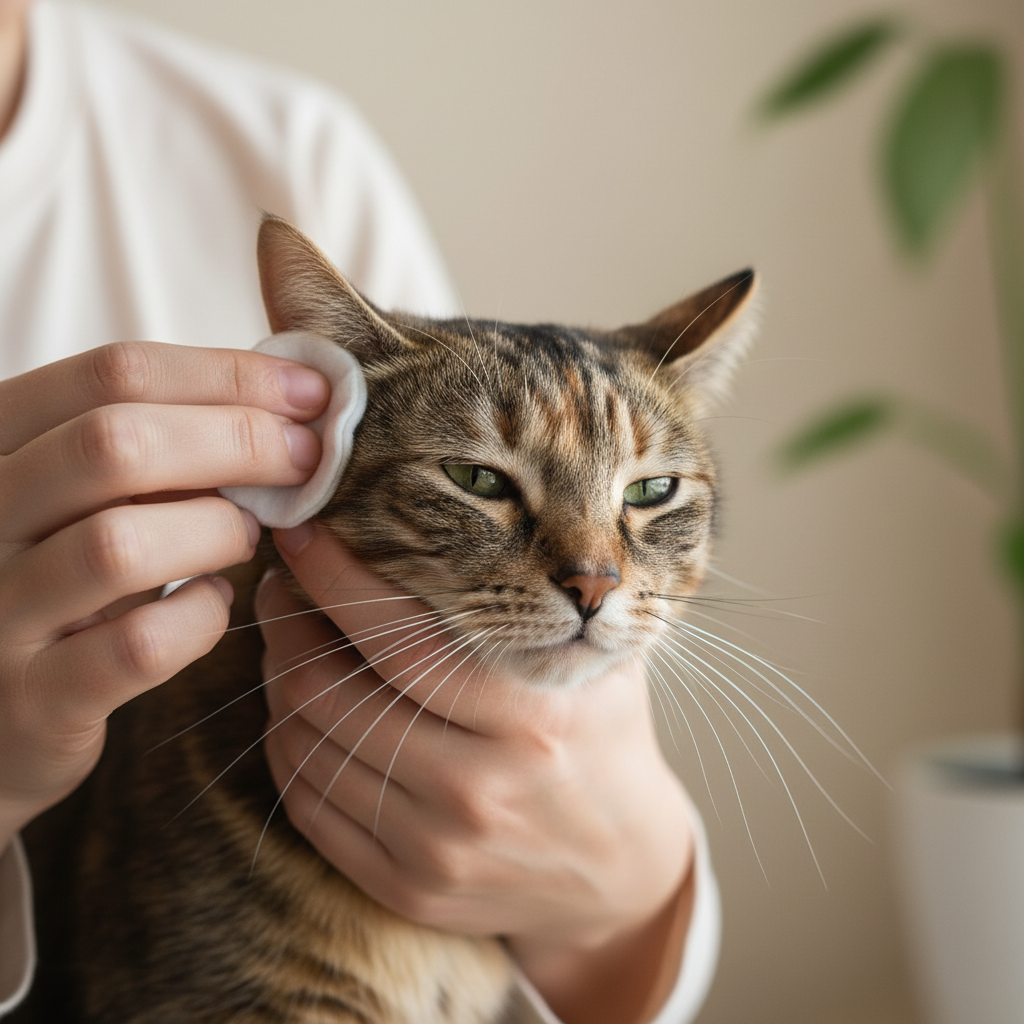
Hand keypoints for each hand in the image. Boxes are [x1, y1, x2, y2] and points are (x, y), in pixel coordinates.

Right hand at [0, 341, 329, 852]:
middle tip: (306, 459)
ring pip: (120, 544)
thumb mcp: (89, 492)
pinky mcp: (36, 700)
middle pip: (113, 444)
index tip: (310, 392)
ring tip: (244, 535)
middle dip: (239, 441)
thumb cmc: (66, 576)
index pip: (111, 372)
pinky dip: (202, 616)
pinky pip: (139, 646)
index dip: (228, 374)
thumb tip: (289, 401)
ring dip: (215, 530)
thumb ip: (159, 443)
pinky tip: (212, 602)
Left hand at [259, 522, 694, 1023]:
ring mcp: (437, 848)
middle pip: (330, 693)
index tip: (302, 535)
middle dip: (286, 625)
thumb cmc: (605, 742)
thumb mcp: (602, 662)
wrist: (621, 872)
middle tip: (283, 588)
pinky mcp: (407, 887)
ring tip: (289, 642)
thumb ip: (541, 601)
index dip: (334, 580)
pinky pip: (309, 804)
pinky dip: (289, 745)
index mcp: (531, 719)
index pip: (400, 640)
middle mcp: (479, 789)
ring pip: (307, 746)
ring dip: (281, 680)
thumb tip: (451, 523)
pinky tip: (300, 709)